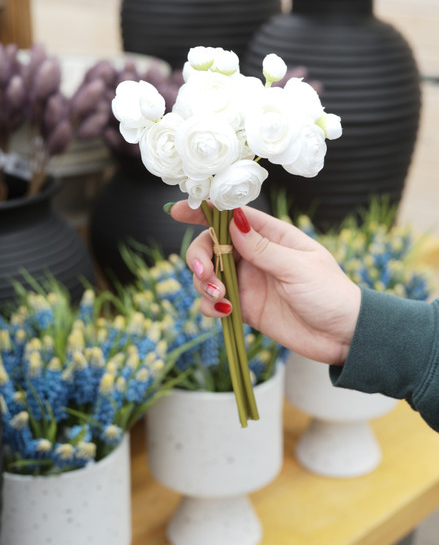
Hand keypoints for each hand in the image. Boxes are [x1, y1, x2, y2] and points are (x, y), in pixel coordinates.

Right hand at [170, 202, 360, 365]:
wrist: (343, 335)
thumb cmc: (329, 293)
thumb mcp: (298, 268)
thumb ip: (263, 248)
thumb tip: (232, 220)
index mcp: (271, 236)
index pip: (230, 216)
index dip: (202, 211)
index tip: (177, 212)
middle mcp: (254, 255)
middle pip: (210, 245)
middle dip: (199, 257)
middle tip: (205, 274)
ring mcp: (247, 281)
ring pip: (208, 274)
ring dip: (203, 284)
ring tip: (219, 298)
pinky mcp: (244, 308)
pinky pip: (214, 302)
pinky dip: (209, 307)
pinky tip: (222, 313)